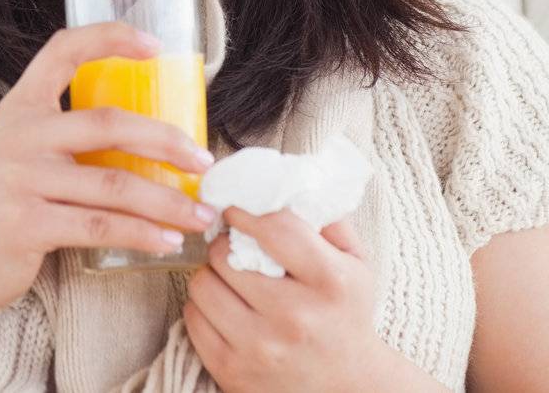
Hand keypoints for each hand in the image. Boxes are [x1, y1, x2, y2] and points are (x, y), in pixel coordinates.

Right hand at [0, 20, 217, 323]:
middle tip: (204, 161)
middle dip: (167, 142)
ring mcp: (20, 178)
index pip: (63, 51)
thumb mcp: (24, 154)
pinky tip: (167, 242)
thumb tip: (150, 138)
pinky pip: (100, 227)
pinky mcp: (26, 223)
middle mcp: (19, 134)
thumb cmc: (5, 205)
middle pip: (109, 124)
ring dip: (167, 202)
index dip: (109, 38)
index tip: (156, 46)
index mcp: (21, 106)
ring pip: (114, 184)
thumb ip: (67, 136)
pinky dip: (142, 235)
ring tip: (200, 214)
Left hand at [183, 206, 380, 392]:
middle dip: (225, 246)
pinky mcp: (233, 371)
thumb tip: (290, 177)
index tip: (234, 210)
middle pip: (226, 256)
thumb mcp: (356, 264)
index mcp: (330, 283)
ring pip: (202, 285)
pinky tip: (225, 308)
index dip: (245, 213)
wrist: (348, 385)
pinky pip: (192, 318)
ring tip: (229, 279)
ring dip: (210, 276)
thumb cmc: (346, 314)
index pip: (274, 229)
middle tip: (232, 249)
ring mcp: (261, 348)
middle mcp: (295, 318)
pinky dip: (202, 307)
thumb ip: (327, 218)